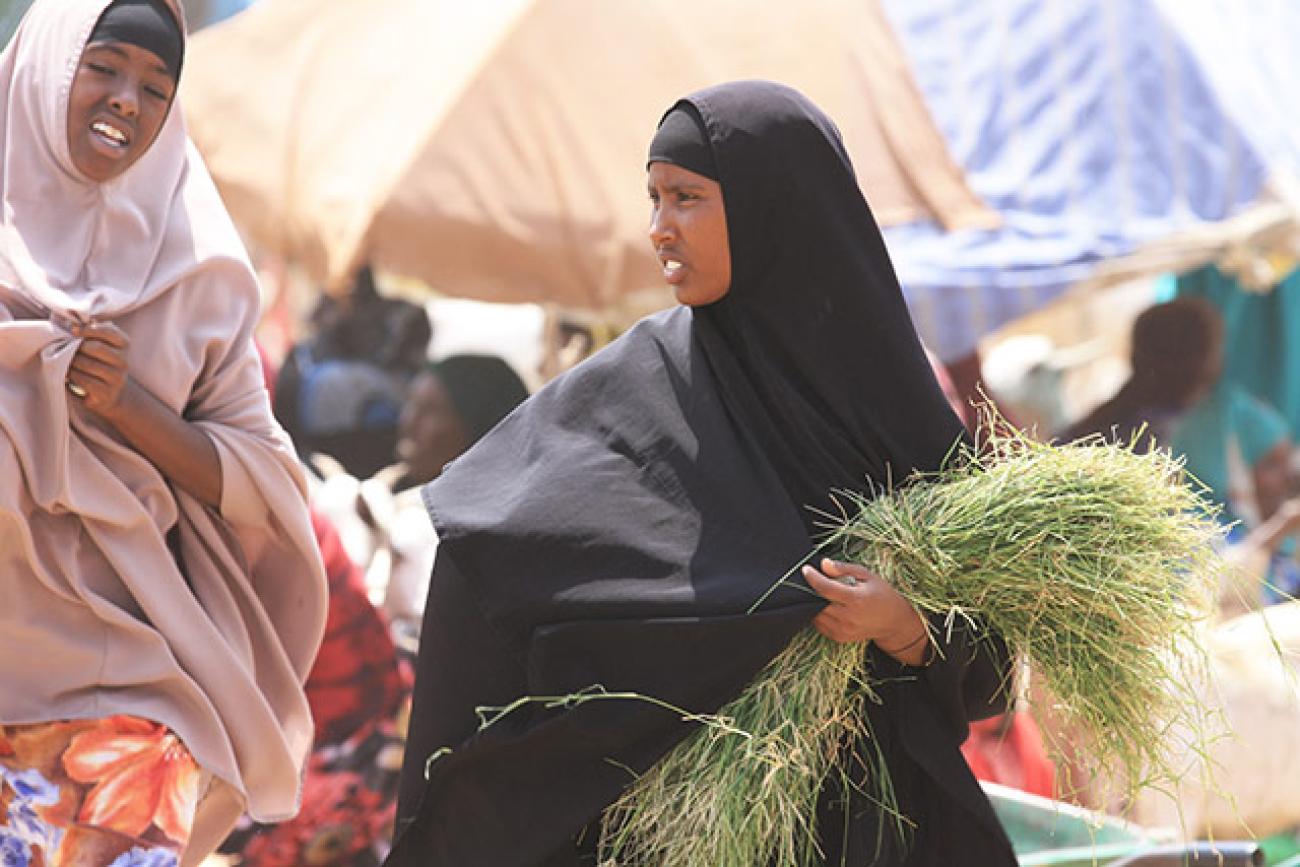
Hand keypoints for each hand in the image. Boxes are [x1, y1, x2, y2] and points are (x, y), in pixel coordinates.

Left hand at [67, 321, 133, 420]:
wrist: (110, 396)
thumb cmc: (98, 364)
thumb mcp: (100, 345)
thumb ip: (91, 331)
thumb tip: (73, 319)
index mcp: (123, 346)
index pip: (110, 331)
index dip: (89, 328)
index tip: (73, 330)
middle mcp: (124, 362)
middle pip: (95, 347)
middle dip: (76, 347)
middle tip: (65, 349)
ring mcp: (117, 379)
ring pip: (86, 364)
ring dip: (70, 362)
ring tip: (65, 363)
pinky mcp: (106, 393)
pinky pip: (83, 379)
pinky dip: (71, 376)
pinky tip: (68, 376)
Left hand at [802, 558, 928, 661]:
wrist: (893, 622)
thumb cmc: (881, 594)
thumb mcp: (867, 576)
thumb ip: (844, 569)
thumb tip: (823, 564)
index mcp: (856, 600)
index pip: (826, 589)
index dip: (813, 578)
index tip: (806, 569)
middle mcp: (848, 617)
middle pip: (818, 602)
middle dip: (813, 590)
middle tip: (818, 581)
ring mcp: (843, 630)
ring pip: (816, 615)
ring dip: (815, 603)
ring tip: (826, 595)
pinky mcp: (840, 638)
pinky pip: (820, 625)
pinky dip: (820, 615)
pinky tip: (829, 607)